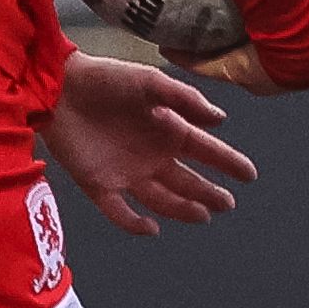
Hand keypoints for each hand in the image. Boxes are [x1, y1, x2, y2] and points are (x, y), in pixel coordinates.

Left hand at [45, 52, 257, 231]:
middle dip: (208, 193)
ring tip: (203, 216)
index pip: (206, 151)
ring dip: (182, 208)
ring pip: (160, 199)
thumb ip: (185, 100)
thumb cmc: (107, 79)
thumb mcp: (150, 82)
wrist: (58, 88)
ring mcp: (125, 172)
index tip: (249, 175)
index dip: (228, 162)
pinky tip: (151, 229)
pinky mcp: (97, 183)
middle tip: (227, 204)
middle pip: (186, 181)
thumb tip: (219, 119)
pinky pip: (118, 211)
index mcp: (168, 130)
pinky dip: (133, 223)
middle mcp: (151, 155)